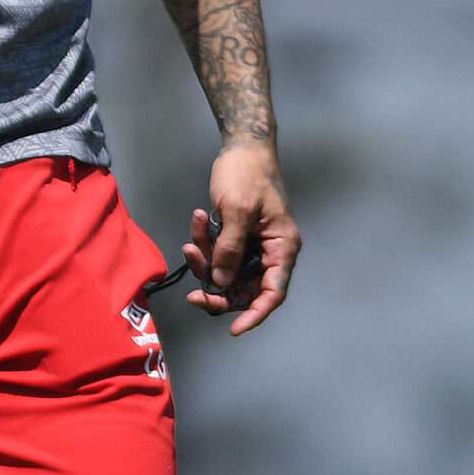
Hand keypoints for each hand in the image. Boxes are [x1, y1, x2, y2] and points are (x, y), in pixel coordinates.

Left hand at [179, 139, 298, 335]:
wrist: (243, 145)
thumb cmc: (248, 174)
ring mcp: (252, 245)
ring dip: (205, 260)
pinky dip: (205, 241)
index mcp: (282, 247)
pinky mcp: (236, 236)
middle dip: (217, 289)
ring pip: (226, 272)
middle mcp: (270, 251)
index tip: (234, 329)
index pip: (272, 293)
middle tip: (192, 292)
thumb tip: (221, 283)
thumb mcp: (239, 211)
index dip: (255, 314)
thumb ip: (231, 250)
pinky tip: (199, 217)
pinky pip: (218, 252)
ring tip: (191, 239)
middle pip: (245, 288)